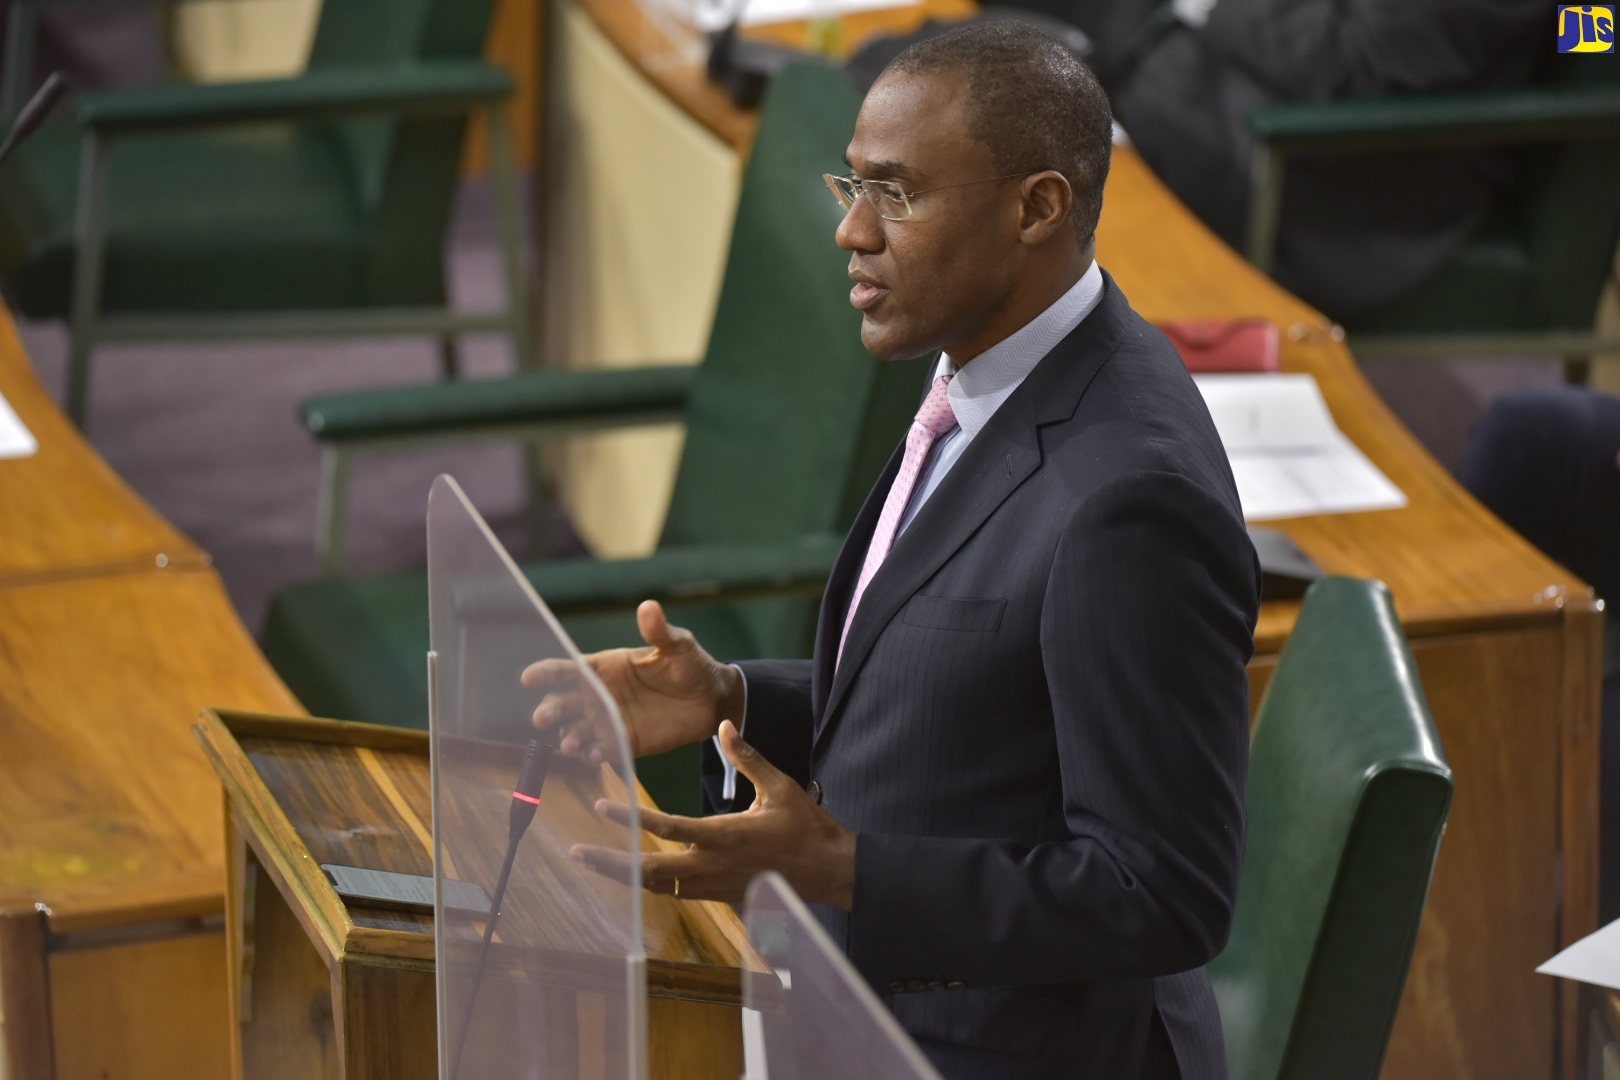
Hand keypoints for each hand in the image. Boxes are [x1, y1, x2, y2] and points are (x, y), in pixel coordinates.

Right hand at [522, 600, 743, 760]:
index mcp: (606, 667)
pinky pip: (602, 749)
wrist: (712, 700)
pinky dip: (593, 754)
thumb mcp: (678, 646)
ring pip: (578, 730)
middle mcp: (601, 695)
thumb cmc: (691, 665)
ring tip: (570, 745)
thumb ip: (660, 632)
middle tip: (541, 718)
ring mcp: (610, 721)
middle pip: (566, 702)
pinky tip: (592, 756)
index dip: (547, 671)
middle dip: (551, 709)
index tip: (529, 677)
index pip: (569, 668)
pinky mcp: (624, 742)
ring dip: (569, 738)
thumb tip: (648, 607)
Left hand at [570, 720, 855, 908]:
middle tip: (578, 852)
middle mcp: (715, 866)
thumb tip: (723, 724)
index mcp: (727, 835)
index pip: (669, 828)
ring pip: (661, 887)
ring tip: (595, 864)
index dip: (632, 819)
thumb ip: (748, 756)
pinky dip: (653, 885)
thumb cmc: (807, 826)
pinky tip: (635, 876)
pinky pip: (679, 894)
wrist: (829, 872)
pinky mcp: (723, 898)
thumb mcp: (780, 786)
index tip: (603, 807)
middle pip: (651, 871)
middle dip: (612, 863)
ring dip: (626, 876)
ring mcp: (717, 887)